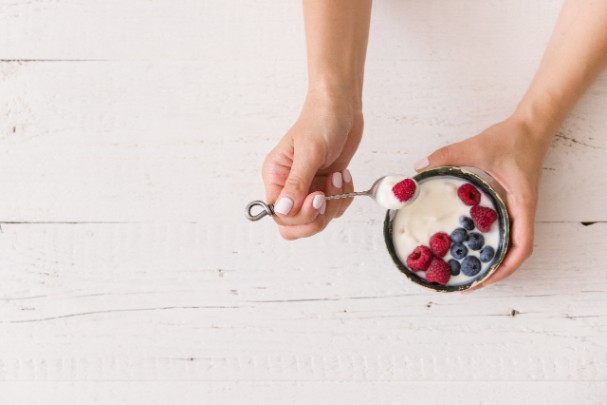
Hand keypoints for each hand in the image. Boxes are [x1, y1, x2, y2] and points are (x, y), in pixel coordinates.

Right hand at [262, 92, 362, 239]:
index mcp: (276, 177)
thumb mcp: (309, 152)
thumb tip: (283, 210)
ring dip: (334, 203)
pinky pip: (333, 208)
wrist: (341, 107)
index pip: (280, 215)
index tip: (317, 197)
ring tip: (337, 177)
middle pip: (295, 225)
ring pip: (318, 219)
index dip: (300, 215)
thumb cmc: (321, 120)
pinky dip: (343, 197)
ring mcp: (308, 188)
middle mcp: (289, 186)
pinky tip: (342, 176)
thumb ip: (296, 184)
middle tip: (328, 196)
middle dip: (317, 217)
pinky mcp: (325, 187)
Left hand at [416, 116, 550, 289]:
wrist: (530, 127)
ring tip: (469, 272)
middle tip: (469, 284)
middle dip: (495, 272)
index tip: (485, 279)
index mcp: (522, 204)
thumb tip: (419, 168)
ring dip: (494, 261)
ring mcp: (518, 209)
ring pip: (511, 245)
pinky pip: (505, 230)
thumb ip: (447, 156)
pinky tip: (470, 244)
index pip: (522, 247)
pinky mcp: (512, 203)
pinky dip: (492, 243)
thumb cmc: (512, 139)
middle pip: (515, 254)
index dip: (505, 268)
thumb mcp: (477, 147)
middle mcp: (523, 212)